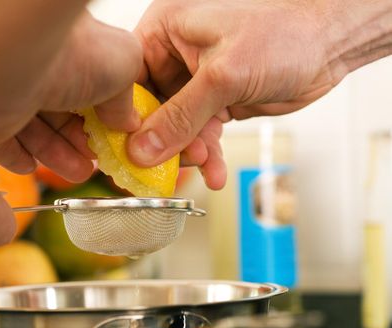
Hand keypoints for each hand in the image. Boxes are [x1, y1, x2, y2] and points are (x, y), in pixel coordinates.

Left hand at [0, 2, 142, 181]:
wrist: (8, 60)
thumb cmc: (67, 54)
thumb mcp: (122, 70)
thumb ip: (125, 99)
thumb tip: (127, 122)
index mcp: (64, 54)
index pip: (82, 91)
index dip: (97, 118)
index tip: (110, 139)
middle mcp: (31, 70)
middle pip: (57, 115)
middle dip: (78, 142)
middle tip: (95, 163)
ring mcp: (2, 93)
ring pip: (31, 133)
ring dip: (55, 156)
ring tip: (79, 174)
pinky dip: (16, 157)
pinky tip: (31, 167)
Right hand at [128, 0, 391, 188]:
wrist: (329, 46)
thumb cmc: (285, 33)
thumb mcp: (224, 75)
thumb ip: (181, 116)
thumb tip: (144, 148)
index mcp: (165, 31)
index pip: (128, 79)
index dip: (125, 116)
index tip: (126, 148)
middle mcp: (176, 56)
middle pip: (150, 109)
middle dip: (162, 141)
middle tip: (167, 166)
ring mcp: (195, 82)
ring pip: (176, 127)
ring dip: (189, 152)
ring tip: (205, 165)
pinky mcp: (215, 102)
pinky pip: (199, 134)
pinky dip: (207, 153)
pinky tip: (215, 169)